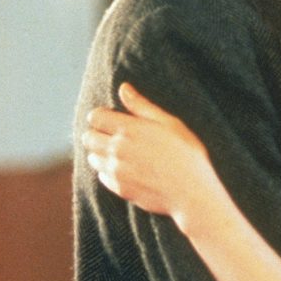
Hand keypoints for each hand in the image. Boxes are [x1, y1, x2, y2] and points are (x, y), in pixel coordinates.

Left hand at [83, 83, 219, 225]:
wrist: (192, 192)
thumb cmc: (186, 153)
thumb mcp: (169, 123)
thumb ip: (142, 106)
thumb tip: (123, 88)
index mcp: (129, 129)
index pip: (95, 117)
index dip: (103, 115)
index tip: (114, 118)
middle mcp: (117, 150)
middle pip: (88, 137)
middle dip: (98, 133)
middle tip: (117, 136)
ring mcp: (116, 171)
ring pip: (92, 157)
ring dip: (102, 153)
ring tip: (123, 153)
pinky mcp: (118, 189)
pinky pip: (102, 176)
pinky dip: (109, 171)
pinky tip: (128, 169)